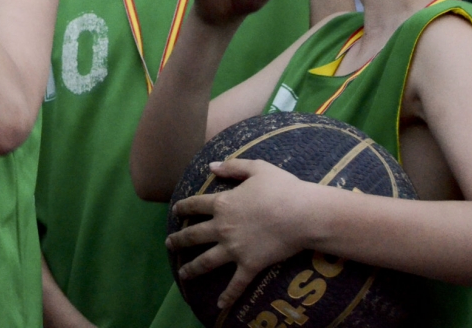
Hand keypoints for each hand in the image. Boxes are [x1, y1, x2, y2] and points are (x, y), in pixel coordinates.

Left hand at [166, 159, 314, 308]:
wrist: (303, 214)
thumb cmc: (282, 188)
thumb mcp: (256, 168)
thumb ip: (232, 167)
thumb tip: (211, 166)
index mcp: (222, 204)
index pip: (194, 205)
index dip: (183, 208)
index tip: (176, 211)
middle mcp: (222, 227)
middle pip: (193, 235)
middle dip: (178, 240)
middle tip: (168, 244)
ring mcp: (234, 248)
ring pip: (205, 261)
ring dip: (191, 268)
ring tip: (181, 273)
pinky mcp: (250, 264)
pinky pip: (236, 283)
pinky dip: (228, 295)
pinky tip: (220, 305)